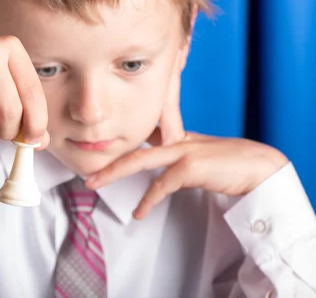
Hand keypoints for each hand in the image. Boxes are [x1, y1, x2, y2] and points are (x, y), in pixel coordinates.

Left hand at [85, 52, 287, 218]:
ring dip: (114, 173)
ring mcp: (183, 150)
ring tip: (95, 184)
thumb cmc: (233, 162)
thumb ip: (180, 157)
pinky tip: (139, 212)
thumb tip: (163, 168)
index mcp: (178, 136)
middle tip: (88, 173)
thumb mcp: (201, 155)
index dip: (121, 148)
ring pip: (139, 161)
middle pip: (134, 149)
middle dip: (108, 161)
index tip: (102, 159)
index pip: (143, 139)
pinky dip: (148, 200)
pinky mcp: (190, 166)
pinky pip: (161, 185)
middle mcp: (177, 140)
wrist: (261, 167)